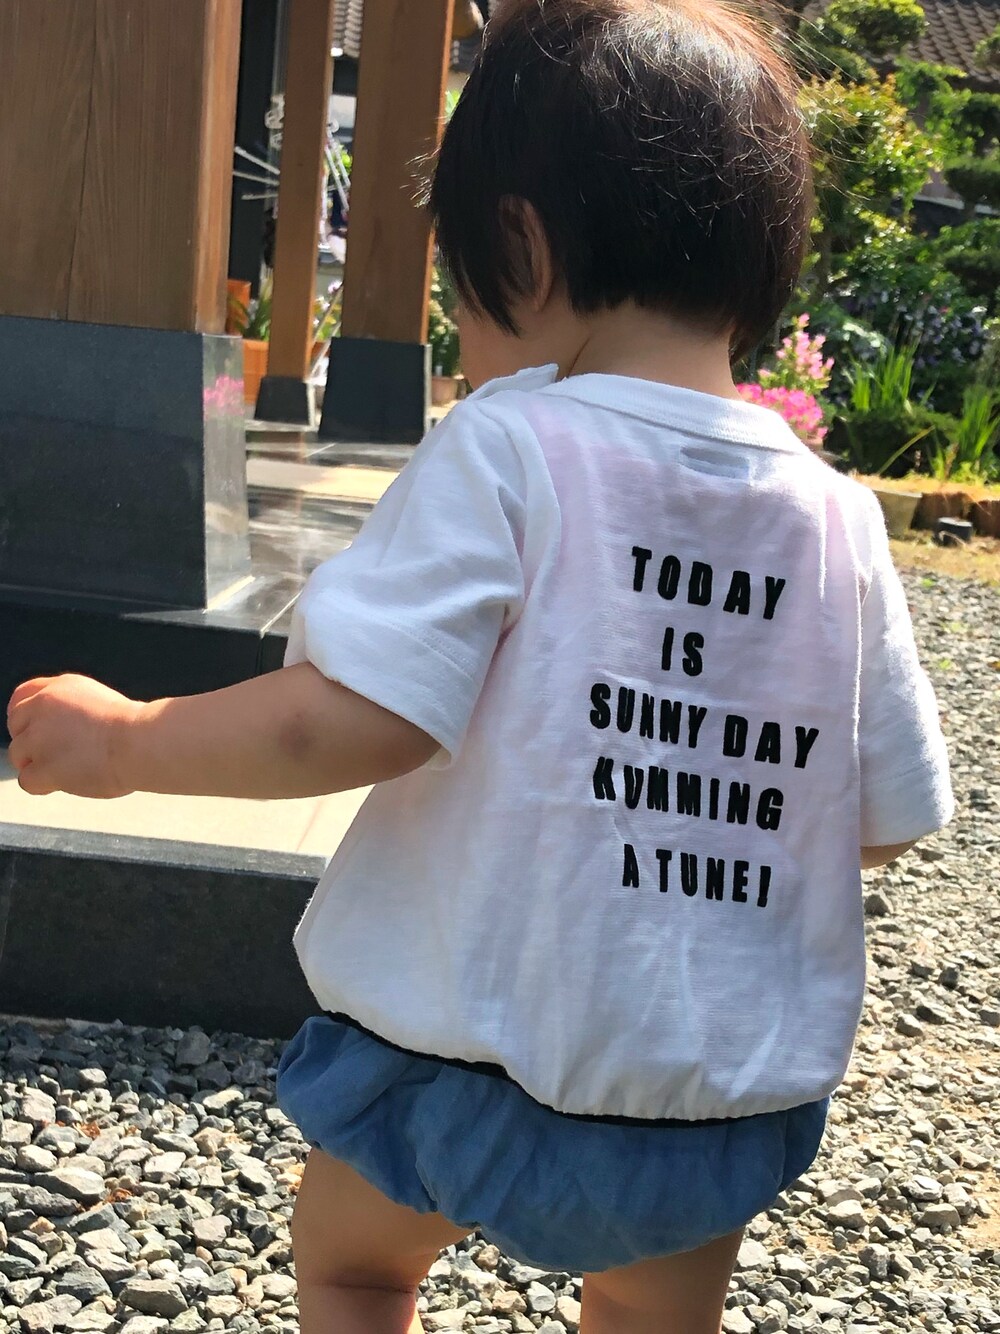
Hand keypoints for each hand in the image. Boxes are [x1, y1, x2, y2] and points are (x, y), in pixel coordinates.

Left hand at [6, 675, 142, 797]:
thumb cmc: (134, 729)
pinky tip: (63, 782)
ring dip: (38, 764)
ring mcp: (39, 736)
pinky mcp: (42, 765)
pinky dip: (43, 785)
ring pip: (18, 754)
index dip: (25, 716)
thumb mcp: (100, 701)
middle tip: (54, 754)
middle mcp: (44, 706)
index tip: (32, 728)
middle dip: (30, 741)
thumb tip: (64, 730)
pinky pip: (27, 780)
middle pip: (15, 725)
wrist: (140, 743)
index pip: (22, 696)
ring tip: (69, 769)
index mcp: (61, 688)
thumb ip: (73, 710)